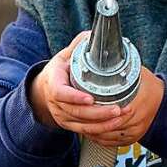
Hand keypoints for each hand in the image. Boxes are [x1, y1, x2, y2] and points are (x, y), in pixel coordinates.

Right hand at [29, 31, 163, 145]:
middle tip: (117, 109)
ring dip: (103, 123)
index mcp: (53, 82)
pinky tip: (115, 124)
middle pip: (76, 112)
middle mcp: (56, 103)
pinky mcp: (69, 124)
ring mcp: (62, 116)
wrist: (45, 89)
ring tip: (122, 115)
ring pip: (82, 124)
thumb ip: (79, 45)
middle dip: (98, 113)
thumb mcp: (65, 55)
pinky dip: (101, 130)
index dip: (74, 97)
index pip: (61, 93)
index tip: (90, 98)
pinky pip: (85, 131)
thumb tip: (93, 35)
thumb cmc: (59, 70)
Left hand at [84, 66, 164, 147]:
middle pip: (107, 126)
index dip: (96, 110)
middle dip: (90, 122)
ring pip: (107, 136)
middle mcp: (136, 121)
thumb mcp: (136, 73)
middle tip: (76, 115)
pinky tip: (89, 131)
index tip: (85, 105)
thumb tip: (102, 60)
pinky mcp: (131, 139)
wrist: (162, 99)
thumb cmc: (149, 85)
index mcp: (137, 104)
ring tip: (79, 122)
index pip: (112, 112)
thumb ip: (120, 69)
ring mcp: (134, 132)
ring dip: (92, 131)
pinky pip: (110, 142)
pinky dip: (98, 138)